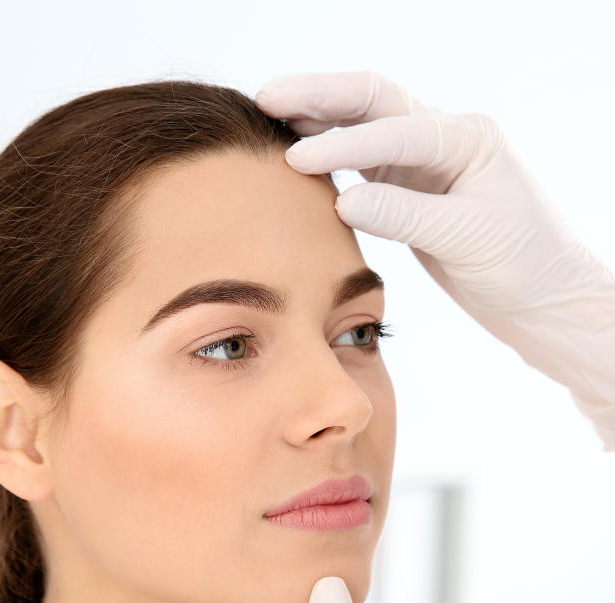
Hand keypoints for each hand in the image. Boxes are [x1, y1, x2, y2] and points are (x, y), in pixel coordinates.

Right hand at [256, 69, 603, 319]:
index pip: (394, 129)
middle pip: (372, 101)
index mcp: (467, 139)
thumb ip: (405, 216)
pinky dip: (330, 156)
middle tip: (267, 99)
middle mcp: (445, 139)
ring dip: (318, 118)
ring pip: (363, 127)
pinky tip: (299, 158)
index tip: (296, 161)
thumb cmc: (523, 265)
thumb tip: (343, 201)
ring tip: (270, 117)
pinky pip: (363, 164)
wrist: (543, 299)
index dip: (343, 145)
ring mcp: (425, 164)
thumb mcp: (467, 237)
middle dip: (319, 96)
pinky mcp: (411, 192)